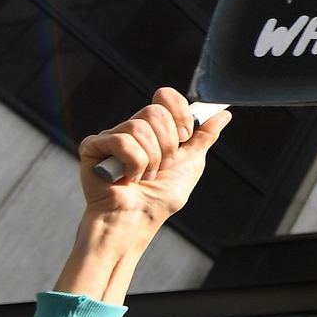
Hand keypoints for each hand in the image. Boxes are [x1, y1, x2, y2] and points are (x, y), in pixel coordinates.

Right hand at [75, 87, 229, 235]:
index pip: (165, 97)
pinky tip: (128, 178)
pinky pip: (121, 141)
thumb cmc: (160, 197)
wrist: (139, 220)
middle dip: (167, 144)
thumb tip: (223, 114)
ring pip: (139, 127)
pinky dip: (134, 164)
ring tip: (146, 176)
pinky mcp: (93, 147)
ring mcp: (111, 136)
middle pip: (154, 111)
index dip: (179, 113)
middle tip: (164, 166)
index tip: (185, 136)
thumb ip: (204, 136)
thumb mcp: (191, 163)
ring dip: (151, 159)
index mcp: (154, 128)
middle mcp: (132, 128)